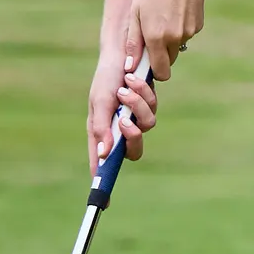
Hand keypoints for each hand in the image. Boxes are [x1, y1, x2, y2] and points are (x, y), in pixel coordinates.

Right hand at [87, 42, 158, 170]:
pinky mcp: (149, 105)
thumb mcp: (101, 101)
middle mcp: (119, 128)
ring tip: (125, 85)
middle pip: (133, 151)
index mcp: (102, 132)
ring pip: (147, 125)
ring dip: (137, 104)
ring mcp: (136, 117)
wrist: (123, 51)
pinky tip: (132, 77)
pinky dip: (143, 93)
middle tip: (126, 122)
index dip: (104, 181)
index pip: (104, 163)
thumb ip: (102, 127)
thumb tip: (105, 154)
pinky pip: (153, 107)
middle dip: (132, 138)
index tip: (105, 202)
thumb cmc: (106, 77)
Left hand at [129, 0, 209, 78]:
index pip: (160, 72)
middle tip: (150, 32)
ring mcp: (189, 31)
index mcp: (156, 37)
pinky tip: (175, 7)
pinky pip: (186, 33)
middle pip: (169, 61)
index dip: (153, 71)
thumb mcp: (136, 10)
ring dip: (169, 38)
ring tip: (162, 13)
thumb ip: (134, 41)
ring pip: (177, 46)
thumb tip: (130, 66)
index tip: (145, 62)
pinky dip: (179, 27)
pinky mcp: (198, 23)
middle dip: (160, 54)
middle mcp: (175, 38)